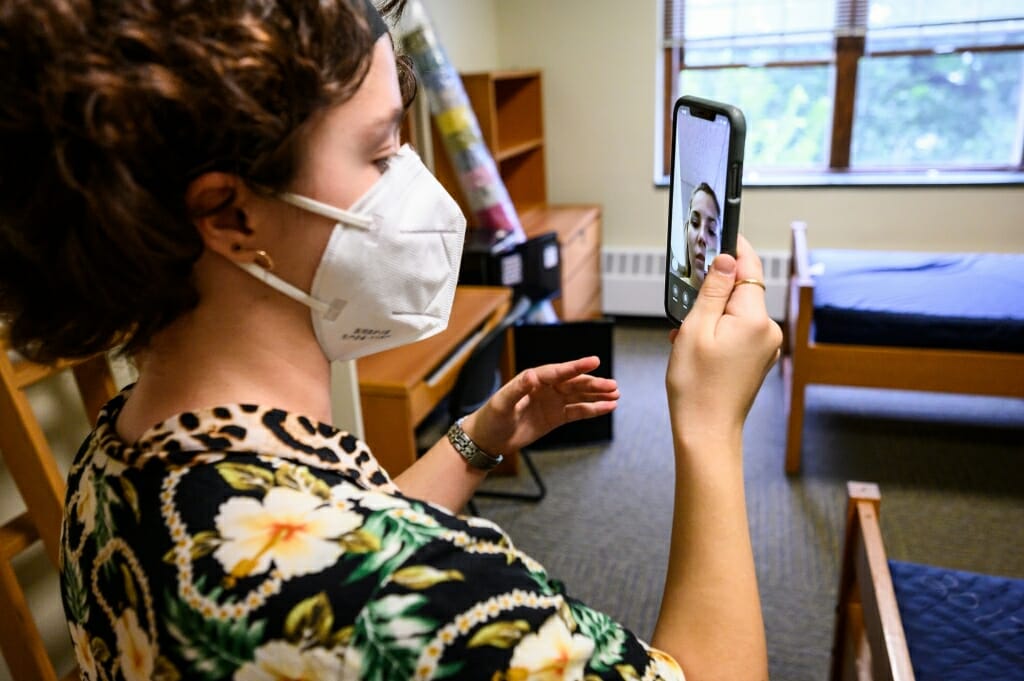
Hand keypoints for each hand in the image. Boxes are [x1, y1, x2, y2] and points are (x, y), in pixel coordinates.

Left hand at [462, 356, 618, 455]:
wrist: (489, 438)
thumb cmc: (491, 418)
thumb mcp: (502, 403)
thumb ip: (517, 389)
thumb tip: (531, 376)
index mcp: (533, 380)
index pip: (558, 371)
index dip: (576, 367)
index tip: (594, 361)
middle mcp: (546, 388)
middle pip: (574, 383)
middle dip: (593, 383)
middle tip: (613, 385)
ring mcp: (552, 402)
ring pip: (579, 396)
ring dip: (597, 394)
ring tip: (616, 394)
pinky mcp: (556, 417)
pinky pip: (578, 411)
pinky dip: (593, 409)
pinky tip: (608, 407)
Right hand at [666, 235, 781, 443]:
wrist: (706, 430)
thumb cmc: (697, 386)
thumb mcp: (695, 328)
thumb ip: (713, 290)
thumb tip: (726, 260)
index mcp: (755, 319)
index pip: (749, 269)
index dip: (735, 249)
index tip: (722, 234)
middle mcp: (768, 331)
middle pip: (741, 291)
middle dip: (713, 292)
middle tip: (686, 300)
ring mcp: (765, 346)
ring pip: (737, 312)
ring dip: (712, 315)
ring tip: (686, 336)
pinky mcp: (758, 358)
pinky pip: (738, 331)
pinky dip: (717, 332)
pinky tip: (696, 347)